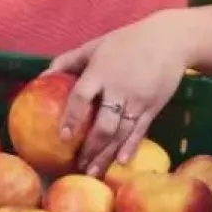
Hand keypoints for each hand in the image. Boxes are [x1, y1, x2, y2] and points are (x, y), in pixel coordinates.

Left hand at [44, 11, 195, 177]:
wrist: (169, 39)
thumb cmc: (127, 41)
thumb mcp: (95, 45)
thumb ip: (68, 60)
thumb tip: (42, 77)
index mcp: (101, 71)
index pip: (81, 98)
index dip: (72, 118)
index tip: (63, 137)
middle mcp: (118, 88)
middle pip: (103, 124)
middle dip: (90, 148)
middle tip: (78, 165)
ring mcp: (138, 99)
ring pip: (120, 133)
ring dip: (106, 154)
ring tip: (94, 171)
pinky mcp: (153, 106)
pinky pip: (140, 131)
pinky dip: (130, 147)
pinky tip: (121, 161)